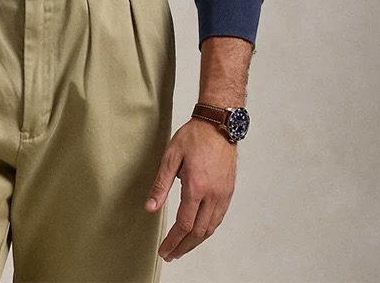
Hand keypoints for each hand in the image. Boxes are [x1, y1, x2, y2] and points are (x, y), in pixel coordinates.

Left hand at [144, 118, 237, 261]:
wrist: (219, 124)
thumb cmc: (194, 136)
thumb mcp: (171, 156)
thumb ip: (161, 184)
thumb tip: (150, 208)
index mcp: (196, 186)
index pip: (184, 224)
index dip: (173, 241)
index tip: (164, 250)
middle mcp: (213, 195)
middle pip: (198, 232)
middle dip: (183, 247)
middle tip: (171, 255)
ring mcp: (223, 194)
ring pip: (210, 228)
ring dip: (196, 242)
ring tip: (182, 248)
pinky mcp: (228, 191)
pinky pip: (218, 218)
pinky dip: (207, 230)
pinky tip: (199, 232)